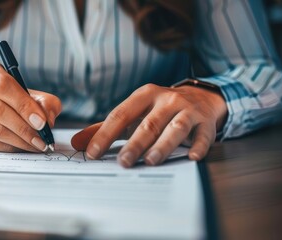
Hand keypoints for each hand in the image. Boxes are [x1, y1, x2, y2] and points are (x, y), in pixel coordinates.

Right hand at [0, 62, 60, 151]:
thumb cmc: (9, 97)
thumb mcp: (28, 92)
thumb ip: (44, 102)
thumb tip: (47, 120)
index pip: (3, 86)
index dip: (23, 105)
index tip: (41, 121)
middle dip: (24, 127)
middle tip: (42, 138)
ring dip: (20, 140)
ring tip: (37, 144)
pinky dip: (12, 147)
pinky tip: (24, 146)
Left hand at [71, 83, 226, 166]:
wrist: (201, 97)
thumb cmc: (159, 110)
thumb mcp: (133, 113)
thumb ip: (105, 128)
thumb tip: (76, 143)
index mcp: (144, 96)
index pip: (120, 115)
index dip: (105, 134)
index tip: (93, 153)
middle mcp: (166, 100)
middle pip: (148, 123)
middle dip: (134, 144)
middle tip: (123, 162)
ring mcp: (188, 110)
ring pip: (175, 128)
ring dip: (163, 145)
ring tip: (151, 161)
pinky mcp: (206, 122)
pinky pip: (203, 135)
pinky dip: (198, 146)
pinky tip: (191, 157)